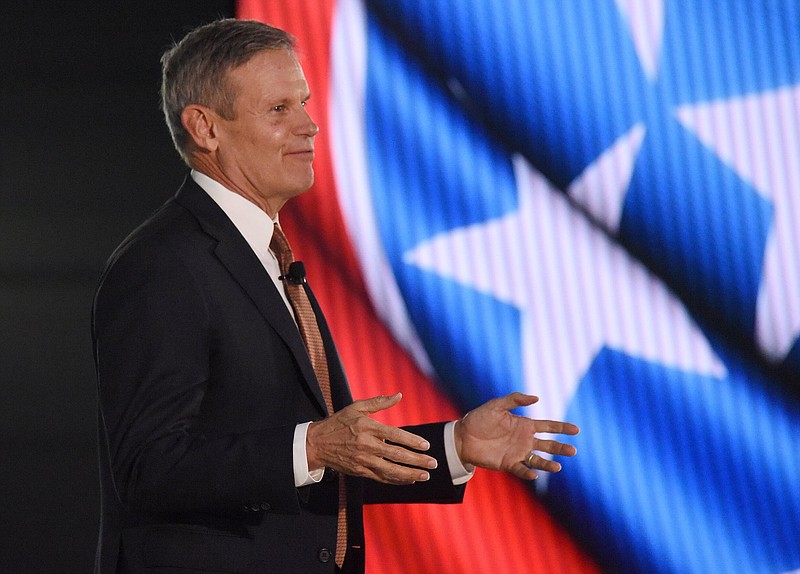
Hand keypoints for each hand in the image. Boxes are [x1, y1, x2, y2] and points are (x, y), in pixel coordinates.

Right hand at [305, 393, 437, 484]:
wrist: (317, 443)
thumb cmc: (339, 422)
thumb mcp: (356, 407)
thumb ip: (379, 402)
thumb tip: (399, 395)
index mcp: (367, 427)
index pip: (395, 436)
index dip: (412, 441)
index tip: (426, 445)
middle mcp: (366, 445)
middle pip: (397, 455)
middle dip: (417, 460)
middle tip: (433, 463)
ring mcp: (363, 460)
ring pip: (391, 470)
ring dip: (410, 474)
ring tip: (425, 475)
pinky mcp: (360, 471)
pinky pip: (382, 478)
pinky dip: (397, 480)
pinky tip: (409, 480)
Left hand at [454, 392, 578, 479]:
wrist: (463, 436)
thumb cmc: (479, 418)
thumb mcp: (496, 405)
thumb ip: (515, 399)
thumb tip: (537, 398)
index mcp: (524, 425)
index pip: (548, 426)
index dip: (562, 428)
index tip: (576, 429)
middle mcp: (524, 440)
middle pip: (548, 444)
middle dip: (561, 448)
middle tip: (573, 451)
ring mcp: (517, 453)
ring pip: (538, 460)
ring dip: (548, 464)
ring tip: (558, 467)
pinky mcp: (508, 463)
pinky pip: (521, 469)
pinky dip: (528, 472)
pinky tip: (534, 473)